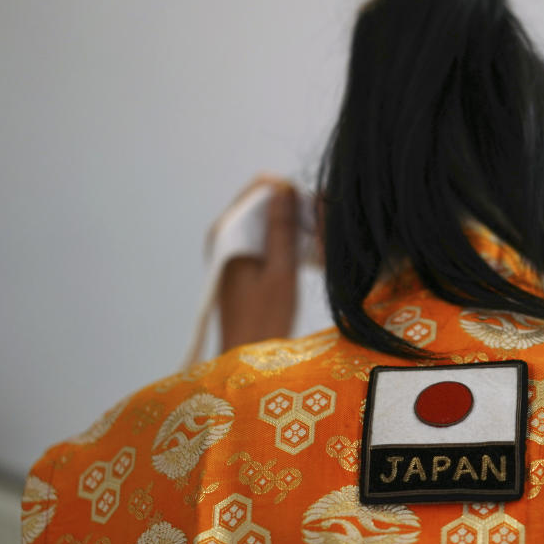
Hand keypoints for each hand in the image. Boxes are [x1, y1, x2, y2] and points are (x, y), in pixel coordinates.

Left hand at [217, 176, 300, 352]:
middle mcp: (224, 234)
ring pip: (266, 218)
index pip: (259, 188)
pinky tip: (303, 252)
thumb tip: (285, 187)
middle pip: (262, 201)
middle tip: (319, 228)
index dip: (290, 191)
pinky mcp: (240, 260)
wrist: (246, 356)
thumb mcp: (281, 270)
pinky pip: (264, 235)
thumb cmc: (265, 319)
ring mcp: (231, 247)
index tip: (314, 210)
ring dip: (291, 223)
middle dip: (292, 207)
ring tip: (316, 241)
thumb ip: (281, 228)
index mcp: (227, 233)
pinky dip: (283, 238)